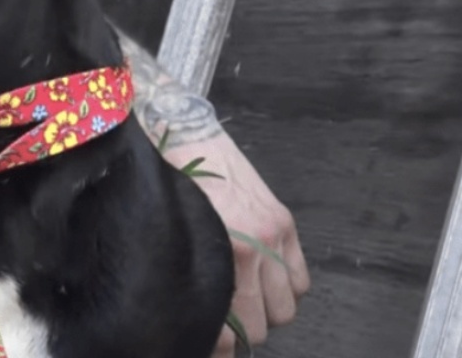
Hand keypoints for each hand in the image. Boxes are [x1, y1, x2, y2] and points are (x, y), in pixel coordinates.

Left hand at [165, 133, 310, 356]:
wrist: (182, 133)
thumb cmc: (167, 185)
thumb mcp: (173, 236)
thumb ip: (189, 276)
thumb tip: (192, 316)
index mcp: (219, 252)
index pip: (227, 328)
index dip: (216, 343)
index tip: (204, 340)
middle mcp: (252, 248)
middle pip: (260, 325)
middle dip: (240, 330)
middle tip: (221, 323)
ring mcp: (274, 236)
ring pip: (286, 309)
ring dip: (265, 312)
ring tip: (243, 302)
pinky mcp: (285, 222)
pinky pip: (302, 281)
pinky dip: (287, 290)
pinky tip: (264, 282)